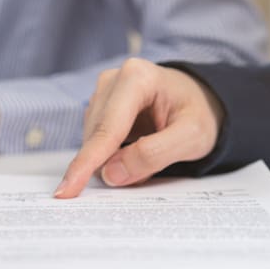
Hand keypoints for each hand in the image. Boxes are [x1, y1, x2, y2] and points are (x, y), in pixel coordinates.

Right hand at [54, 59, 224, 197]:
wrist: (201, 102)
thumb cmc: (199, 114)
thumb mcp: (192, 138)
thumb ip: (153, 155)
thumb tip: (111, 174)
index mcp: (137, 78)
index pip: (107, 130)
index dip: (87, 163)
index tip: (67, 190)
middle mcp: (113, 80)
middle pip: (96, 137)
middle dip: (112, 164)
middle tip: (147, 171)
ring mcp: (102, 92)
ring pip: (92, 141)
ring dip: (113, 160)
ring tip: (149, 153)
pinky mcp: (99, 106)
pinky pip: (95, 141)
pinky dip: (111, 155)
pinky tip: (133, 150)